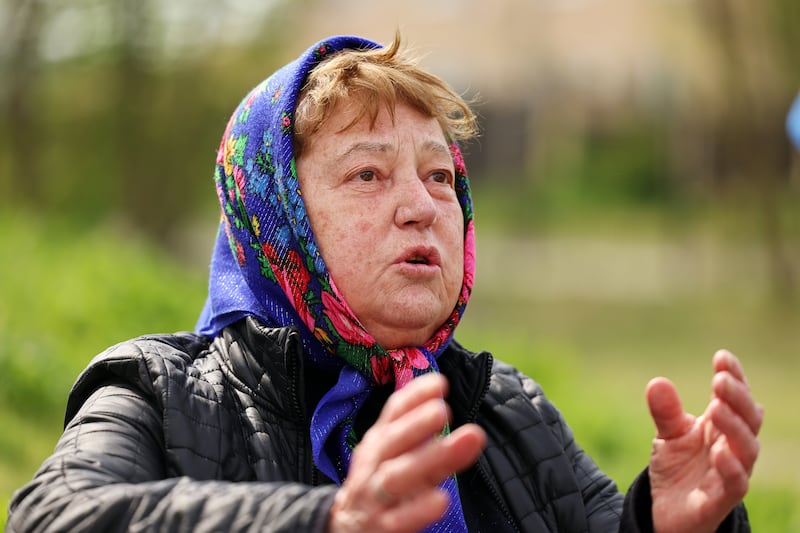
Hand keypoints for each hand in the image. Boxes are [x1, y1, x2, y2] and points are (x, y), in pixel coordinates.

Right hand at [328, 373, 485, 532]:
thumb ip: (420, 432)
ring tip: (451, 446)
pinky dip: (417, 510)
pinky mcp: (381, 528)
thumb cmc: (380, 485)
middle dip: (416, 425)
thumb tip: (447, 398)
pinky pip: (398, 520)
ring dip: (423, 460)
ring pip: (394, 478)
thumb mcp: (394, 455)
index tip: (440, 383)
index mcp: (379, 443)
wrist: (345, 529)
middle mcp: (373, 465)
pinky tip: (441, 499)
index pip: (392, 413)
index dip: (414, 397)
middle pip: (392, 443)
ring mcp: (374, 497)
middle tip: (442, 410)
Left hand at [647, 349, 763, 532]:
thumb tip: (657, 382)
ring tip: (717, 408)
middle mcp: (733, 446)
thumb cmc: (678, 468)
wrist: (668, 511)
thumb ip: (666, 411)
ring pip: (747, 448)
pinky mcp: (722, 498)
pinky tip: (719, 451)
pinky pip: (735, 483)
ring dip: (734, 426)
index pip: (735, 398)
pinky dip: (731, 467)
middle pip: (748, 419)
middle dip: (737, 397)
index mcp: (722, 426)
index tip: (722, 357)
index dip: (735, 377)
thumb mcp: (668, 435)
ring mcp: (731, 471)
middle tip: (720, 380)